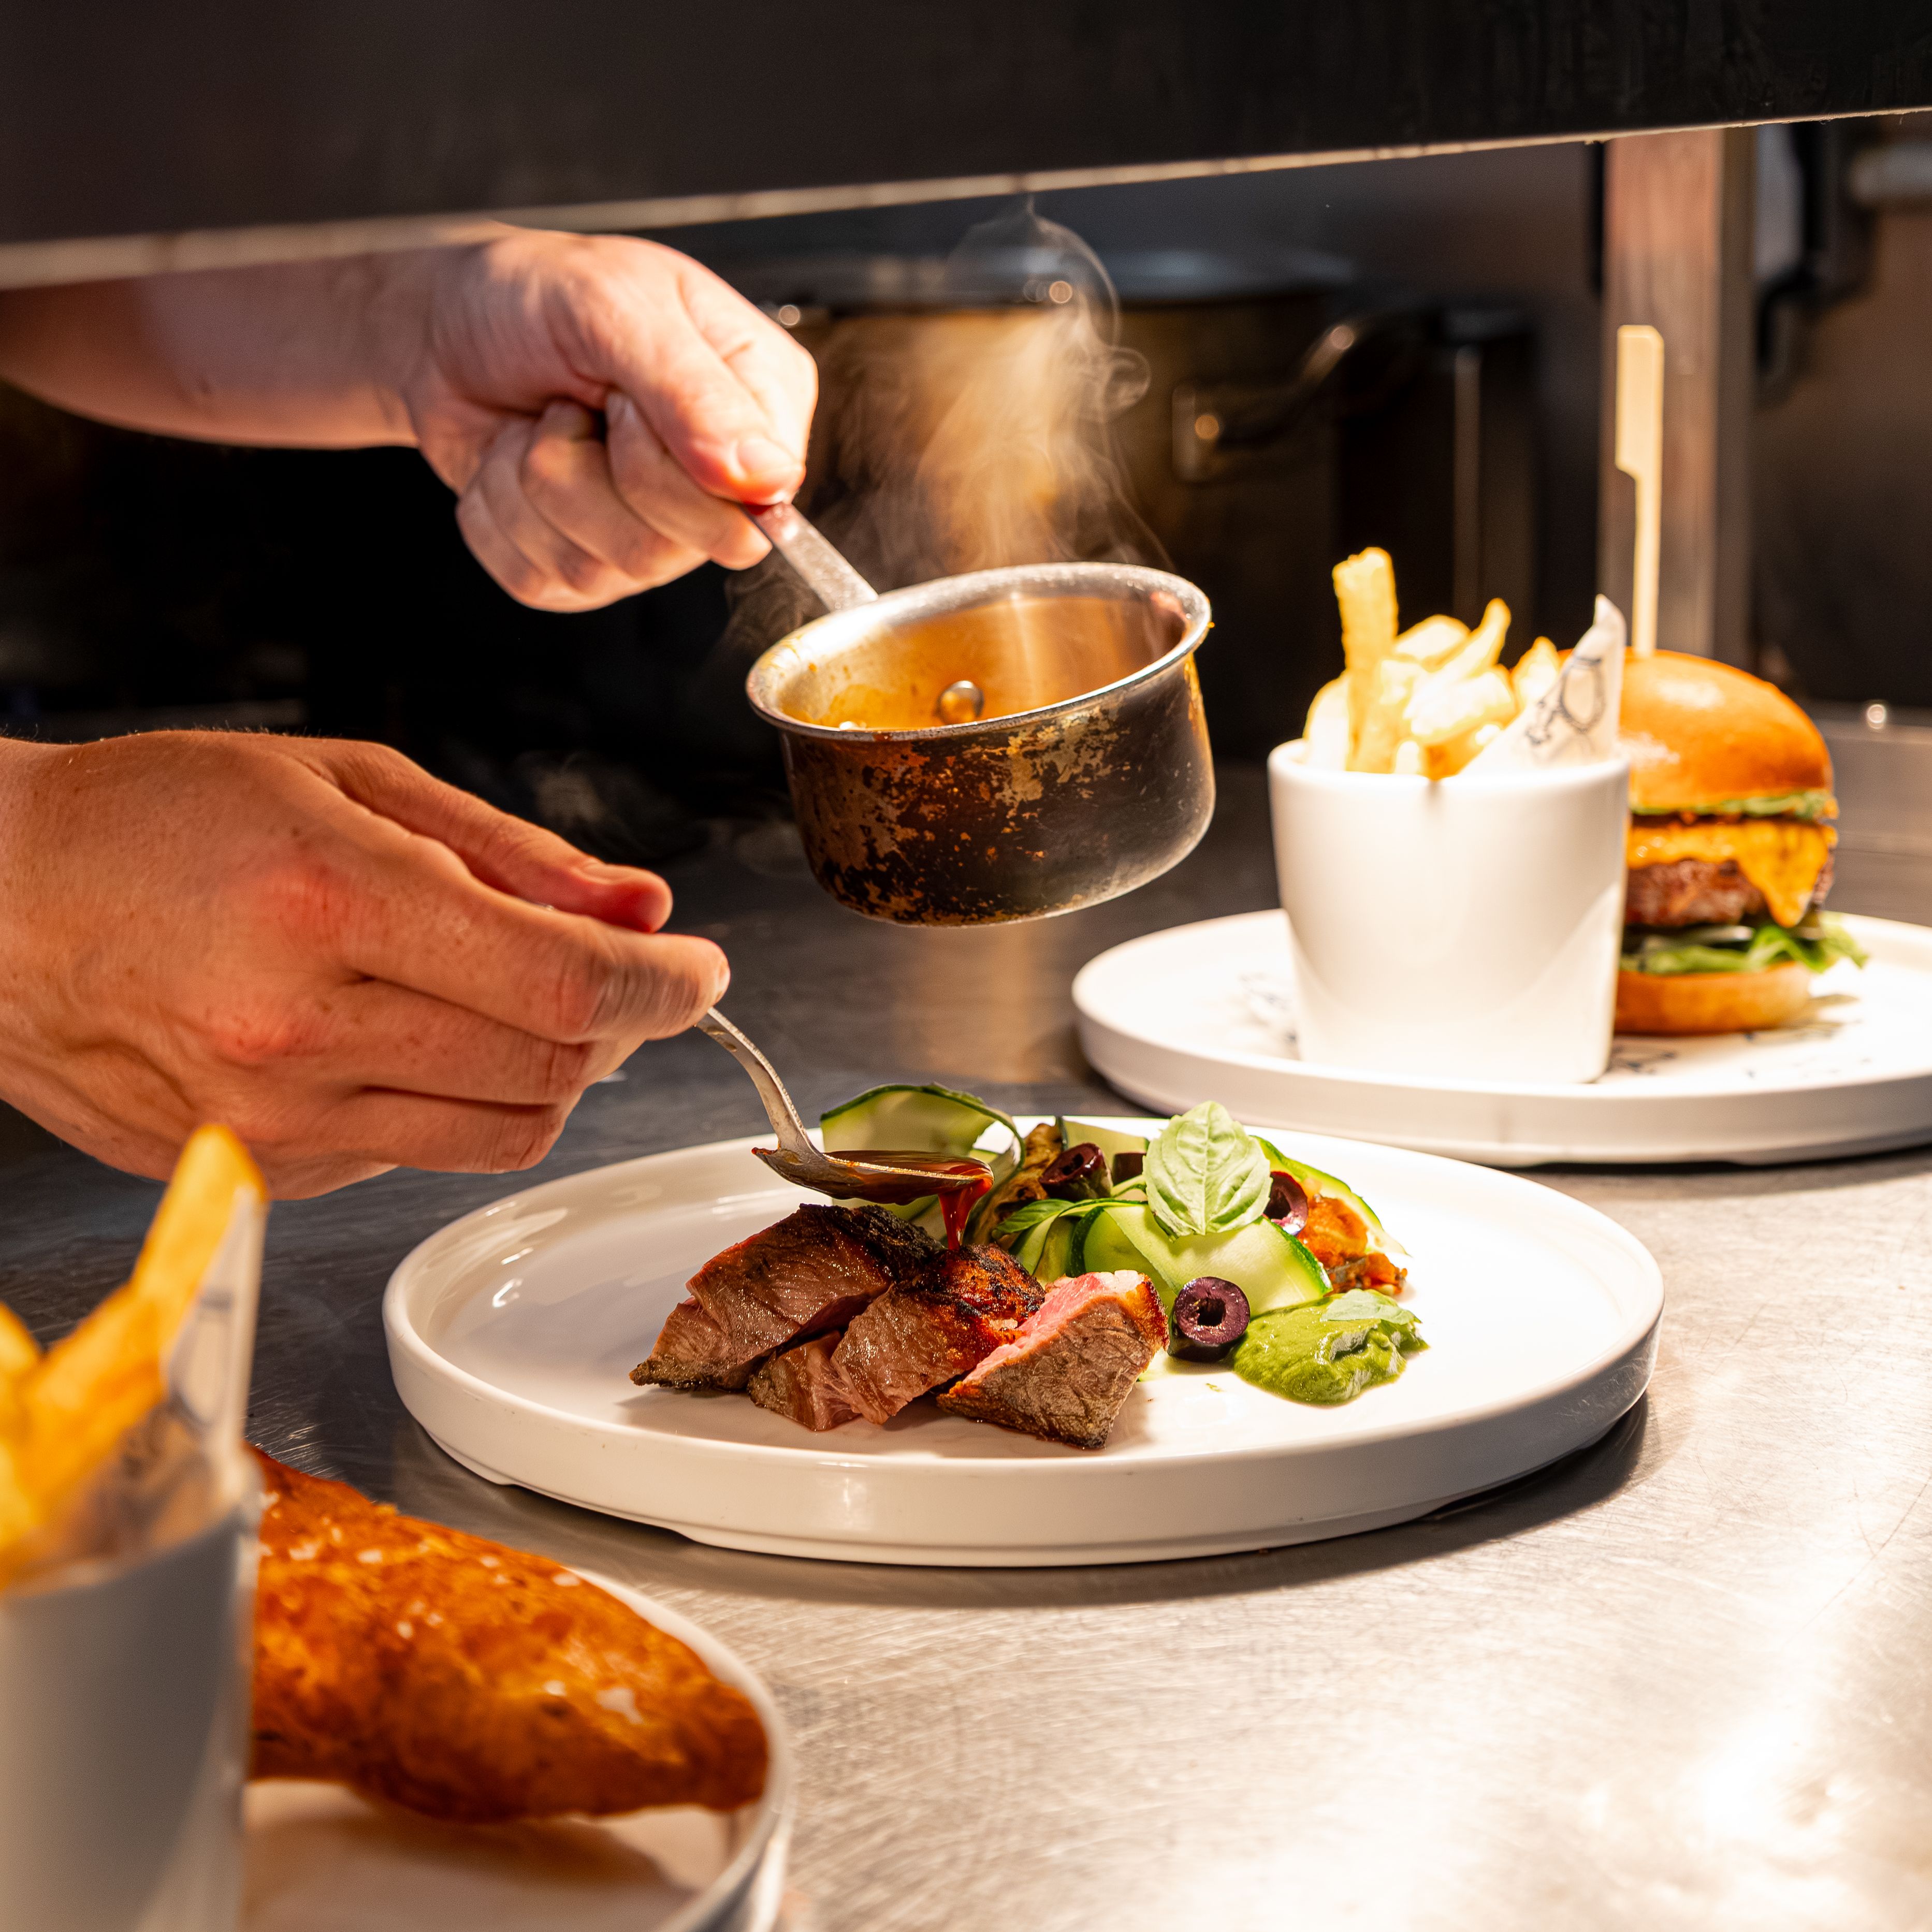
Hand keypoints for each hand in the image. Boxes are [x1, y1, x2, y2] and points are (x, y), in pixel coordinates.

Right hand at [0, 732, 726, 1197]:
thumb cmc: (162, 821)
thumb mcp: (349, 783)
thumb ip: (514, 855)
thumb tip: (642, 909)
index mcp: (329, 901)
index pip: (565, 982)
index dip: (665, 984)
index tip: (702, 970)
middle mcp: (298, 1027)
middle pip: (553, 1068)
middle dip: (622, 1024)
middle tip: (617, 973)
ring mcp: (272, 1119)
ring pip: (505, 1131)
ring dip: (556, 1073)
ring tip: (522, 1003)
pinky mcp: (259, 1170)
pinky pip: (422, 1155)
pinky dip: (461, 1102)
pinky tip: (415, 1037)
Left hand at [400, 230, 816, 610]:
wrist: (442, 325)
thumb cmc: (533, 294)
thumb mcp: (614, 303)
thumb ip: (695, 390)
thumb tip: (766, 479)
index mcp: (758, 407)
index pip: (755, 505)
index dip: (672, 464)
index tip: (623, 398)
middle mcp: (715, 487)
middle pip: (672, 548)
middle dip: (591, 469)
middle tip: (577, 402)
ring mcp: (652, 536)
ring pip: (598, 568)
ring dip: (535, 483)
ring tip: (540, 423)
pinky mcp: (583, 570)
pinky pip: (540, 580)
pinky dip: (499, 513)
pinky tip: (511, 458)